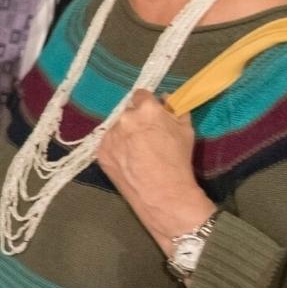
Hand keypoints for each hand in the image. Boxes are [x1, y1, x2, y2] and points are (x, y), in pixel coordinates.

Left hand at [97, 90, 215, 247]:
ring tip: (135, 152)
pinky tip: (126, 160)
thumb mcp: (185, 130)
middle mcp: (125, 118)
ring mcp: (110, 135)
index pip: (141, 95)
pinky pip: (108, 144)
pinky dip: (115, 149)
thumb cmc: (178, 160)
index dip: (146, 104)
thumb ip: (175, 109)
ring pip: (116, 128)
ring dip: (123, 134)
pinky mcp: (101, 152)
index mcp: (146, 109)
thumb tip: (165, 98)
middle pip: (128, 112)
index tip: (149, 114)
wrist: (163, 192)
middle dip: (135, 120)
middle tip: (144, 136)